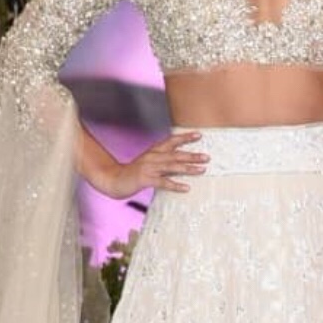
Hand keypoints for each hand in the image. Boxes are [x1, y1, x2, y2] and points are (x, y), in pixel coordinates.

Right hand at [89, 130, 207, 198]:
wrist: (114, 179)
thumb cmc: (134, 172)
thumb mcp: (149, 161)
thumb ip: (163, 159)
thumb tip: (180, 160)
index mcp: (154, 151)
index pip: (171, 141)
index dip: (185, 138)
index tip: (199, 135)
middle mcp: (152, 157)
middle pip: (175, 154)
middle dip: (192, 155)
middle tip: (207, 157)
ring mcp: (148, 167)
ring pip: (171, 166)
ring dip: (188, 168)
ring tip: (202, 170)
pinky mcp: (145, 179)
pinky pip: (163, 182)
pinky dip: (175, 185)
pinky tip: (186, 188)